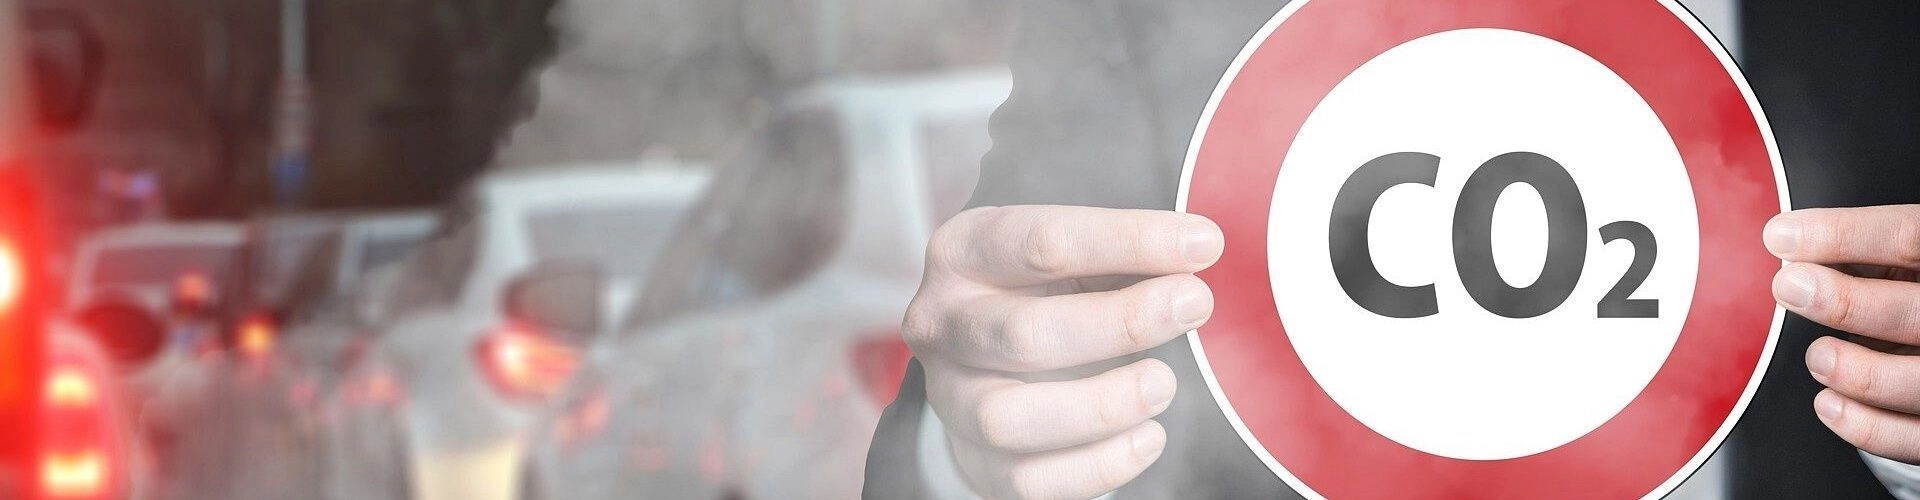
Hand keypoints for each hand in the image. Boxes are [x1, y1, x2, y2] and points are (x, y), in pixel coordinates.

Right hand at [902, 205, 1222, 498]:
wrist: (989, 363)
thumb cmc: (1044, 293)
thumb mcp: (1074, 255)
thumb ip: (1123, 253)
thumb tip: (1197, 251)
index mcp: (961, 253)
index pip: (1042, 242)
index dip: (1129, 240)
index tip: (1203, 244)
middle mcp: (941, 326)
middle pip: (1023, 335)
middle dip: (1121, 322)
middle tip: (1194, 305)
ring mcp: (952, 399)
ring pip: (1009, 419)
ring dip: (1102, 405)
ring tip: (1163, 384)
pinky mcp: (977, 462)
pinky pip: (1031, 481)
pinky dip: (1100, 464)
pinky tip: (1148, 436)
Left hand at [1766, 205, 1919, 462]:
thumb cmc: (1915, 299)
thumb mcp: (1901, 266)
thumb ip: (1862, 253)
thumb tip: (1792, 247)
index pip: (1910, 237)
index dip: (1844, 235)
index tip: (1784, 237)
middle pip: (1913, 311)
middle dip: (1842, 301)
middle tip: (1790, 287)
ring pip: (1914, 380)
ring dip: (1850, 369)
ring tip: (1819, 356)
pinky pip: (1909, 436)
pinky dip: (1862, 425)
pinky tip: (1830, 402)